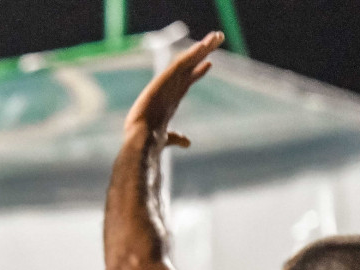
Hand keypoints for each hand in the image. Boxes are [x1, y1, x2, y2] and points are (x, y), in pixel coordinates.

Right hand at [123, 32, 223, 149]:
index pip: (186, 82)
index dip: (198, 73)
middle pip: (190, 66)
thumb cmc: (149, 140)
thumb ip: (176, 138)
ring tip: (217, 36)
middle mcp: (170, 88)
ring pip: (188, 61)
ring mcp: (168, 83)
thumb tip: (187, 143)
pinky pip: (182, 63)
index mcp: (171, 100)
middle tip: (217, 39)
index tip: (209, 64)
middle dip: (203, 53)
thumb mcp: (166, 138)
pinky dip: (193, 53)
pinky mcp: (164, 80)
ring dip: (203, 48)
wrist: (142, 139)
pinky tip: (204, 45)